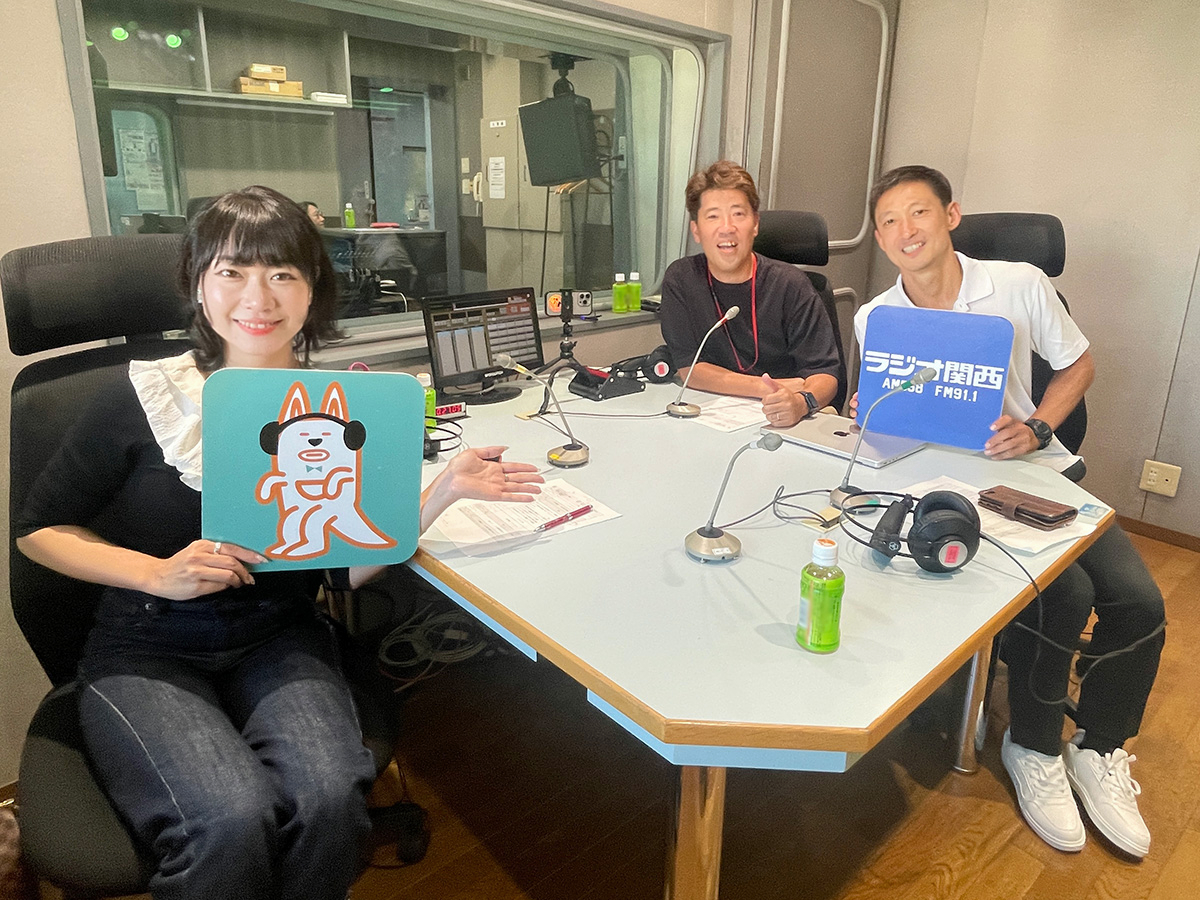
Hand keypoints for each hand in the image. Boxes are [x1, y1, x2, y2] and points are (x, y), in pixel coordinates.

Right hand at [144, 540, 263, 600]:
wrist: (157, 576)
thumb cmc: (180, 565)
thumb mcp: (196, 552)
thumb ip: (215, 553)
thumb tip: (240, 560)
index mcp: (202, 545)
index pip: (232, 548)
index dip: (249, 554)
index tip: (261, 559)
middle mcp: (199, 556)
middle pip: (232, 561)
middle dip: (246, 571)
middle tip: (250, 578)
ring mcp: (197, 571)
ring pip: (228, 574)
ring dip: (238, 580)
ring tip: (239, 583)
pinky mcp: (195, 585)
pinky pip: (219, 586)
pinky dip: (226, 587)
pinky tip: (226, 587)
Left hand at [441, 446, 543, 503]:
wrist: (451, 480)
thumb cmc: (457, 468)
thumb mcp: (475, 452)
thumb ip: (491, 450)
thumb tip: (503, 448)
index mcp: (492, 467)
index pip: (513, 467)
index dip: (524, 467)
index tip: (533, 468)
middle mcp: (496, 477)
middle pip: (518, 477)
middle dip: (531, 478)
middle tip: (541, 479)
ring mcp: (496, 486)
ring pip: (517, 487)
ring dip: (529, 488)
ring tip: (539, 489)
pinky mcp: (494, 494)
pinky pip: (510, 496)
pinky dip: (520, 497)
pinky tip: (528, 498)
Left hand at [760, 374, 805, 427]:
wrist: (802, 405)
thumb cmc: (789, 396)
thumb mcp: (780, 387)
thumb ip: (771, 382)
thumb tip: (764, 376)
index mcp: (783, 395)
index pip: (765, 400)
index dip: (765, 400)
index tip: (769, 400)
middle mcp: (786, 404)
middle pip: (766, 409)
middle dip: (766, 408)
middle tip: (771, 406)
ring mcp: (788, 414)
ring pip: (770, 417)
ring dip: (770, 415)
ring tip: (774, 411)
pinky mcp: (789, 421)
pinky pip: (775, 423)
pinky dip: (774, 420)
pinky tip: (778, 416)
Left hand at [984, 414, 1039, 459]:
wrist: (1035, 436)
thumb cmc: (1018, 431)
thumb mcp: (1010, 425)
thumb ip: (1000, 427)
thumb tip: (987, 434)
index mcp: (1014, 422)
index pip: (1007, 420)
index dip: (999, 423)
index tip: (991, 428)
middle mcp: (1020, 429)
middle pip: (1007, 433)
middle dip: (995, 440)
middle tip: (987, 445)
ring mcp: (1023, 439)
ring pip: (1010, 444)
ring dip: (997, 450)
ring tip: (988, 452)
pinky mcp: (1025, 448)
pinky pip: (1012, 453)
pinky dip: (1002, 455)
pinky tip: (995, 456)